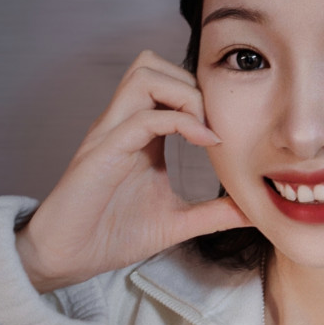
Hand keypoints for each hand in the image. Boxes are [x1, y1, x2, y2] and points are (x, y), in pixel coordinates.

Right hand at [15, 51, 249, 291]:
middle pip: (155, 65)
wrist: (70, 259)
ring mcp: (112, 134)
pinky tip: (205, 143)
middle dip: (194, 84)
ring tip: (207, 130)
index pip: (170, 84)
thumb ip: (214, 213)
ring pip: (145, 75)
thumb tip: (252, 213)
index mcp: (142, 134)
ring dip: (185, 94)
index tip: (230, 129)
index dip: (204, 94)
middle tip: (218, 123)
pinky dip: (181, 121)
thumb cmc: (114, 235)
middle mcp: (125, 124)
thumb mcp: (178, 221)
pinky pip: (143, 117)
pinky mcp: (103, 152)